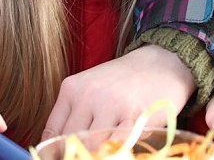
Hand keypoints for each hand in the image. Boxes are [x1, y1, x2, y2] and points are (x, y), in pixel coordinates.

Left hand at [42, 45, 195, 140]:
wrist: (162, 63)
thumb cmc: (124, 80)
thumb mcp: (91, 87)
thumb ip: (75, 115)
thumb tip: (58, 149)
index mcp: (71, 89)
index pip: (51, 132)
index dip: (53, 153)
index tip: (61, 157)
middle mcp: (87, 96)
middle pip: (69, 141)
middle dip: (74, 154)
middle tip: (84, 155)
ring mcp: (110, 106)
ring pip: (91, 147)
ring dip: (96, 154)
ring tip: (104, 149)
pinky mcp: (133, 116)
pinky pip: (117, 146)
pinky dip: (117, 152)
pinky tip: (120, 147)